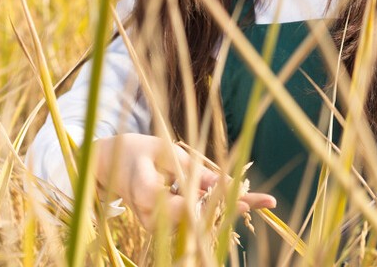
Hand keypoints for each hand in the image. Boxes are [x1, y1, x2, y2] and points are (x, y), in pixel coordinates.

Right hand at [92, 133, 275, 230]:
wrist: (109, 165)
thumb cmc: (138, 151)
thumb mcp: (166, 151)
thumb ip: (194, 170)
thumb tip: (225, 184)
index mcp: (147, 194)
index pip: (188, 206)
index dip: (217, 205)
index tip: (245, 203)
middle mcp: (150, 217)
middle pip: (198, 219)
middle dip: (231, 209)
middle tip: (268, 202)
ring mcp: (155, 225)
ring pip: (196, 221)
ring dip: (225, 210)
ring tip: (259, 200)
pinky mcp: (160, 225)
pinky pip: (191, 219)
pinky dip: (214, 209)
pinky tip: (237, 199)